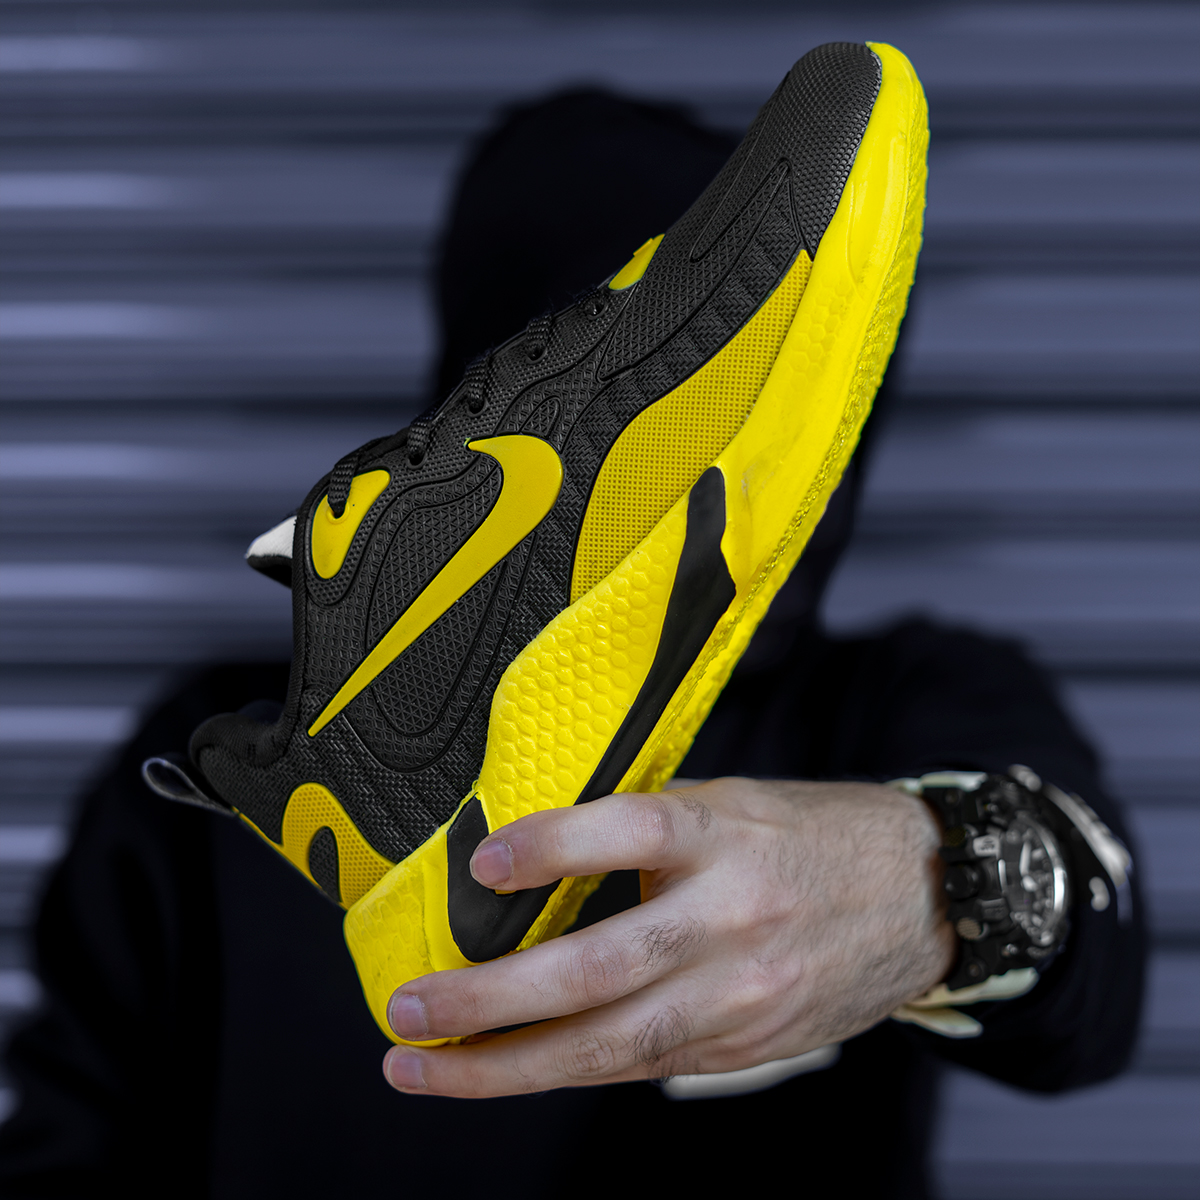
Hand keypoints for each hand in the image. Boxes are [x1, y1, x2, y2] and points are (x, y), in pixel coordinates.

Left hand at [382, 777, 954, 1096]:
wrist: (924, 896)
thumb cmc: (813, 837)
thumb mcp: (732, 801)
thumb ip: (647, 832)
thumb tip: (541, 865)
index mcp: (727, 834)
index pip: (629, 831)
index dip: (552, 847)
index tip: (483, 862)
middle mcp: (733, 918)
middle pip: (599, 970)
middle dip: (490, 1000)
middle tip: (411, 1010)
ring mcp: (743, 994)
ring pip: (611, 1047)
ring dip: (507, 1066)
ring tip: (428, 1067)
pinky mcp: (748, 1045)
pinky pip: (643, 1065)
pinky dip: (569, 1070)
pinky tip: (510, 1070)